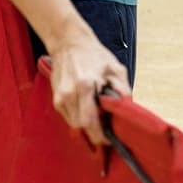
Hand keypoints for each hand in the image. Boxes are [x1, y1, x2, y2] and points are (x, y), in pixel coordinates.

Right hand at [47, 31, 129, 146]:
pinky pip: (68, 117)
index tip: (110, 140)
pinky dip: (79, 118)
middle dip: (94, 133)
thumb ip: (123, 91)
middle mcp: (69, 93)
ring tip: (98, 119)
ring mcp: (60, 97)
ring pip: (74, 125)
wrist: (68, 42)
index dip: (100, 136)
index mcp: (85, 85)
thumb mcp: (115, 69)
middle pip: (81, 127)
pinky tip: (87, 110)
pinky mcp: (56, 98)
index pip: (90, 122)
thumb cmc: (93, 54)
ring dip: (86, 127)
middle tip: (106, 131)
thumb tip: (127, 111)